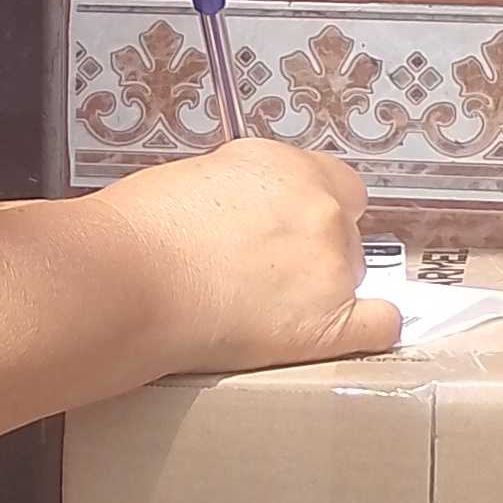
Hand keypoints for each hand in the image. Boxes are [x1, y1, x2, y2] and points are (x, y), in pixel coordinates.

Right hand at [97, 142, 402, 377]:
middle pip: (345, 236)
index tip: (292, 232)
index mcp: (286, 167)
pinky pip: (379, 327)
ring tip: (263, 312)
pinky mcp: (327, 324)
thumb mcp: (198, 180)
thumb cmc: (136, 233)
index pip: (339, 187)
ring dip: (320, 294)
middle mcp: (320, 209)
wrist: (123, 281)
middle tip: (263, 277)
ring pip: (352, 281)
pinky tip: (337, 335)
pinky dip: (366, 331)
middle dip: (313, 256)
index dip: (315, 213)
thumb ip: (246, 195)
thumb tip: (253, 218)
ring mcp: (330, 267)